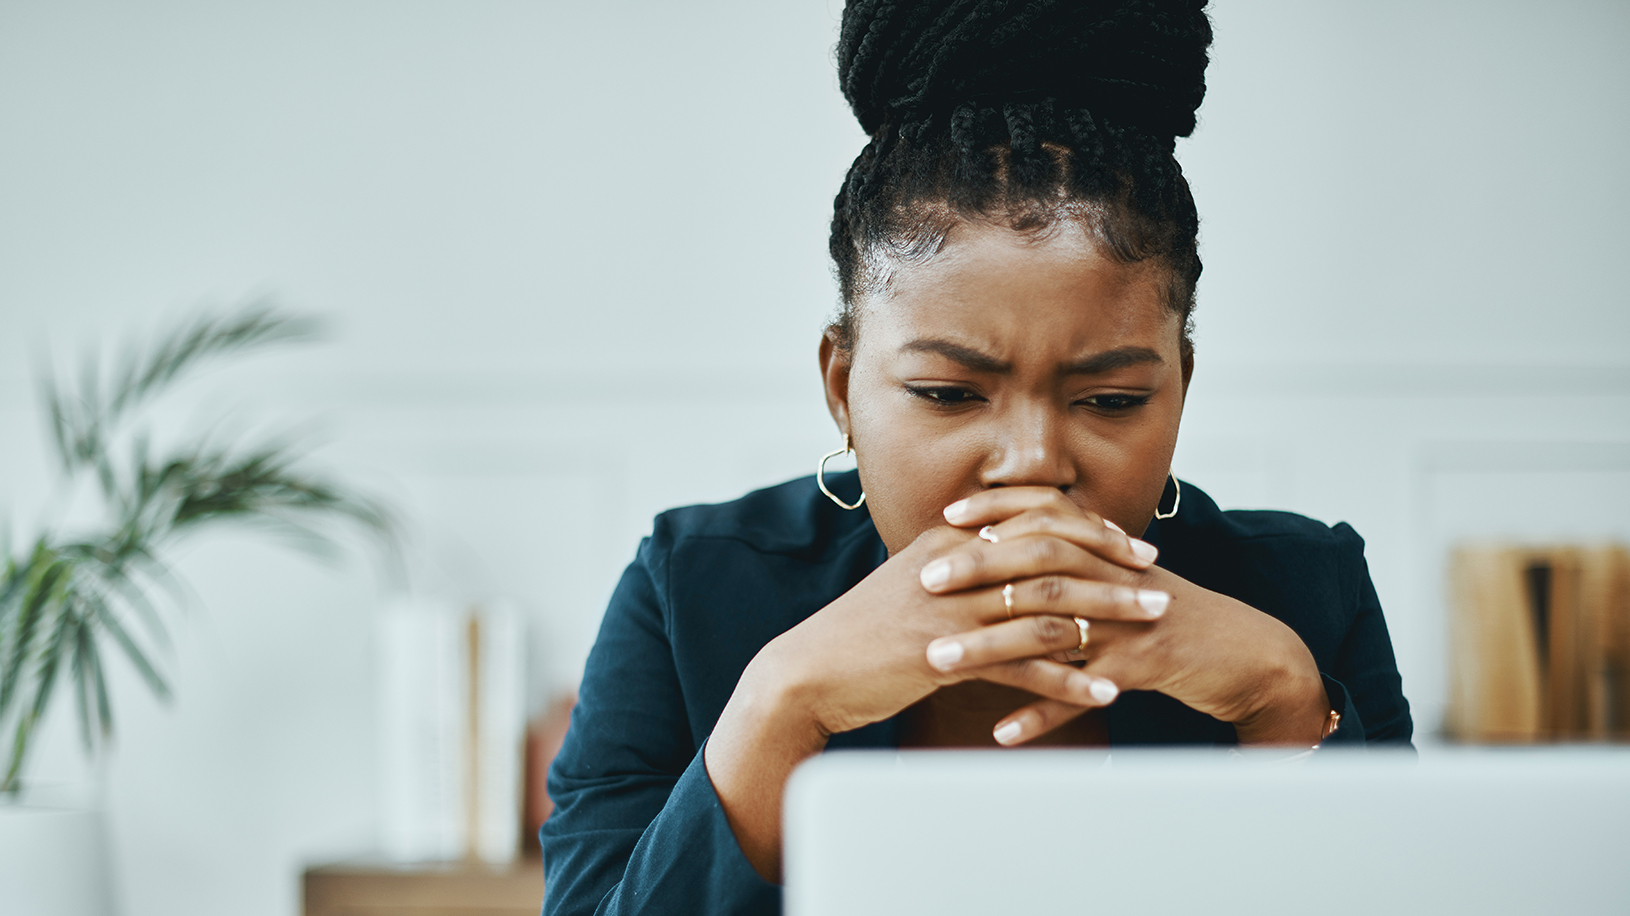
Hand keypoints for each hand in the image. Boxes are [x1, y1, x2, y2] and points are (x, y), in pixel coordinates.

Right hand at [706, 518, 1150, 880]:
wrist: (808, 674)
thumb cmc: (861, 635)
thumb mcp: (911, 586)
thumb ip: (958, 570)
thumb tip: (1004, 562)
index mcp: (948, 542)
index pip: (1031, 519)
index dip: (1087, 528)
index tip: (1128, 542)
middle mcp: (954, 566)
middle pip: (1051, 553)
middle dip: (1112, 565)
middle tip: (1157, 579)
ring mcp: (950, 611)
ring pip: (1047, 605)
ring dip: (1107, 616)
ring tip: (1151, 627)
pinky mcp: (946, 657)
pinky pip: (1023, 667)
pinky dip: (1070, 680)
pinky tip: (1104, 692)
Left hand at [921, 487, 1329, 746]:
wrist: (1243, 651)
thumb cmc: (1167, 616)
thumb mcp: (1121, 578)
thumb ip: (1073, 561)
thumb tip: (1007, 547)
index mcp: (1107, 552)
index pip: (1046, 515)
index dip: (996, 513)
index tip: (946, 519)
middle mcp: (1115, 578)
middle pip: (1040, 563)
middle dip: (978, 570)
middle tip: (925, 583)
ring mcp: (1129, 623)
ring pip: (1052, 629)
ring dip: (992, 648)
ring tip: (940, 662)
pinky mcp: (1143, 669)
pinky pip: (1083, 694)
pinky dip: (1042, 713)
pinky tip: (1003, 731)